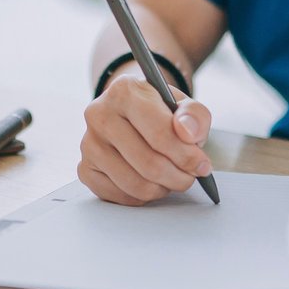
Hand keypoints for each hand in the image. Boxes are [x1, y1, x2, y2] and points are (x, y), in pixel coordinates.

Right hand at [79, 67, 214, 205]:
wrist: (130, 112)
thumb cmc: (158, 110)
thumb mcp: (182, 104)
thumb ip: (194, 115)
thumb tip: (188, 133)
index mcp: (124, 91)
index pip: (160, 133)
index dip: (187, 156)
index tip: (202, 166)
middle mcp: (99, 115)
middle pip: (149, 163)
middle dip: (178, 176)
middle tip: (191, 176)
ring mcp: (88, 144)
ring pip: (135, 184)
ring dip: (162, 188)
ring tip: (173, 178)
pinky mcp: (85, 168)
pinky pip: (120, 196)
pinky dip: (142, 197)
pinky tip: (151, 182)